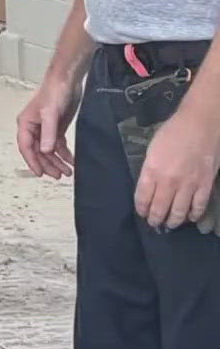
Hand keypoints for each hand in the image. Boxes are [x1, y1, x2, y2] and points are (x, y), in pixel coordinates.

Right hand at [16, 74, 81, 178]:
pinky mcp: (56, 127)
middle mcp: (34, 128)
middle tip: (58, 175)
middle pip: (38, 151)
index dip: (32, 161)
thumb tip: (44, 151)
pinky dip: (64, 153)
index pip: (26, 147)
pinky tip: (70, 160)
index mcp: (26, 124)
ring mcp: (45, 128)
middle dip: (48, 164)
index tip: (40, 173)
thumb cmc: (54, 92)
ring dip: (56, 161)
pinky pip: (57, 145)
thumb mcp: (51, 114)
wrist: (67, 81)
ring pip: (48, 150)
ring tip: (66, 172)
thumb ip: (48, 134)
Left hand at [135, 105, 219, 229]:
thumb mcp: (153, 150)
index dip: (141, 208)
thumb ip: (150, 170)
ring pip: (179, 211)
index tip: (141, 213)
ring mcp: (189, 184)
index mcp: (152, 170)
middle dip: (155, 218)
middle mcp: (169, 181)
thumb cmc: (173, 132)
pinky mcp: (205, 184)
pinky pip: (199, 205)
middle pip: (160, 207)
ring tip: (169, 225)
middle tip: (154, 223)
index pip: (143, 197)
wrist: (200, 124)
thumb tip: (150, 186)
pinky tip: (190, 217)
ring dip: (173, 221)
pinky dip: (193, 214)